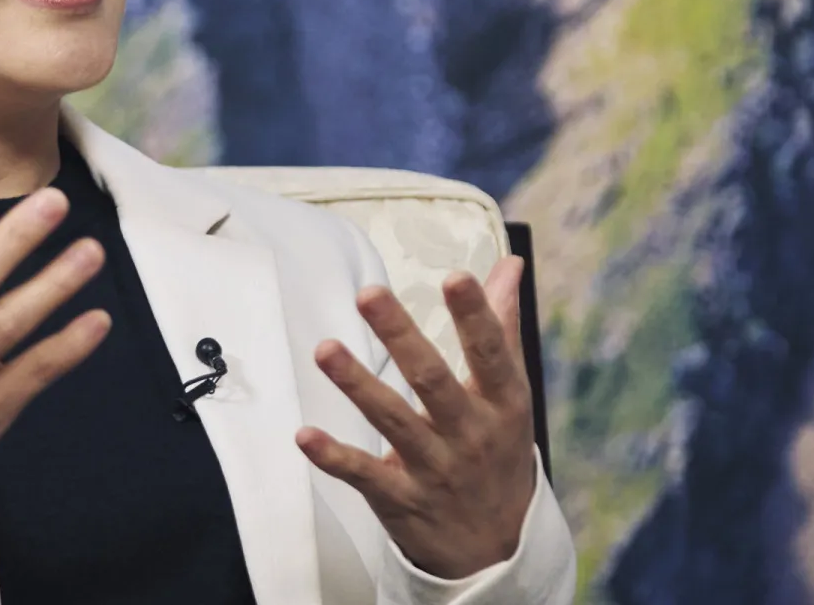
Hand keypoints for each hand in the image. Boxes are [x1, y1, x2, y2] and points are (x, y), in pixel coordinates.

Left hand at [295, 256, 536, 579]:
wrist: (498, 549)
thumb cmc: (499, 451)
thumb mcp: (510, 394)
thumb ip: (502, 327)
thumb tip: (509, 264)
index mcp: (502, 404)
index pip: (491, 355)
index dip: (476, 317)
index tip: (457, 277)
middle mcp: (470, 434)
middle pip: (433, 381)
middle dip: (401, 337)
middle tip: (369, 293)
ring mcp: (435, 469)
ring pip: (393, 422)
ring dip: (358, 385)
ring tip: (325, 350)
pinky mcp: (401, 499)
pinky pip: (364, 475)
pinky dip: (334, 457)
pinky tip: (304, 435)